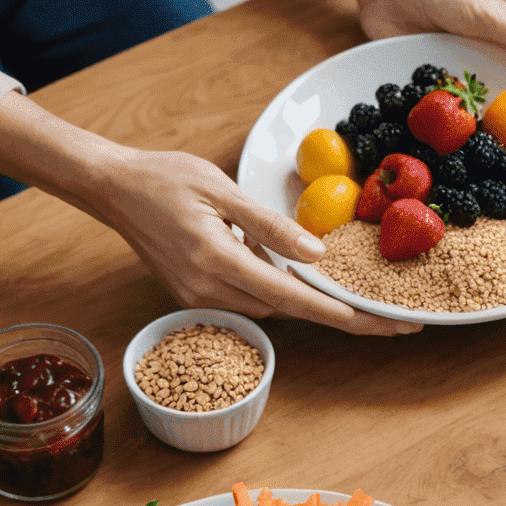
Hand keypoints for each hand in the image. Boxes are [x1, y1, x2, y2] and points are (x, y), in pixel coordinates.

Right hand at [92, 147, 416, 335]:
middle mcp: (208, 288)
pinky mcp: (196, 294)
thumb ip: (271, 226)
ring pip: (271, 307)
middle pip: (289, 310)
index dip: (343, 315)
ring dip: (310, 302)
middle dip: (343, 318)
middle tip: (393, 321)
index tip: (382, 326)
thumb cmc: (165, 179)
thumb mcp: (223, 189)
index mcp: (217, 260)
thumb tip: (317, 253)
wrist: (112, 189)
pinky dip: (279, 290)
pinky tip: (298, 273)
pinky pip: (251, 298)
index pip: (293, 297)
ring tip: (361, 299)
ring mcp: (199, 296)